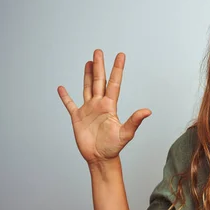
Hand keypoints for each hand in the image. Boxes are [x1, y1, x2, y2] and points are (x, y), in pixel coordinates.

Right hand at [57, 50, 151, 164]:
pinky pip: (70, 104)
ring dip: (87, 75)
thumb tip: (148, 111)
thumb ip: (135, 121)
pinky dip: (65, 97)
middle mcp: (100, 105)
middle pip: (99, 81)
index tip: (120, 55)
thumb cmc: (114, 148)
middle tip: (98, 51)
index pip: (114, 83)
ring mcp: (88, 110)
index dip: (117, 69)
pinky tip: (61, 88)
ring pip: (87, 88)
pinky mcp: (77, 118)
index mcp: (110, 106)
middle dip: (99, 66)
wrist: (100, 158)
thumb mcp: (126, 133)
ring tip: (88, 62)